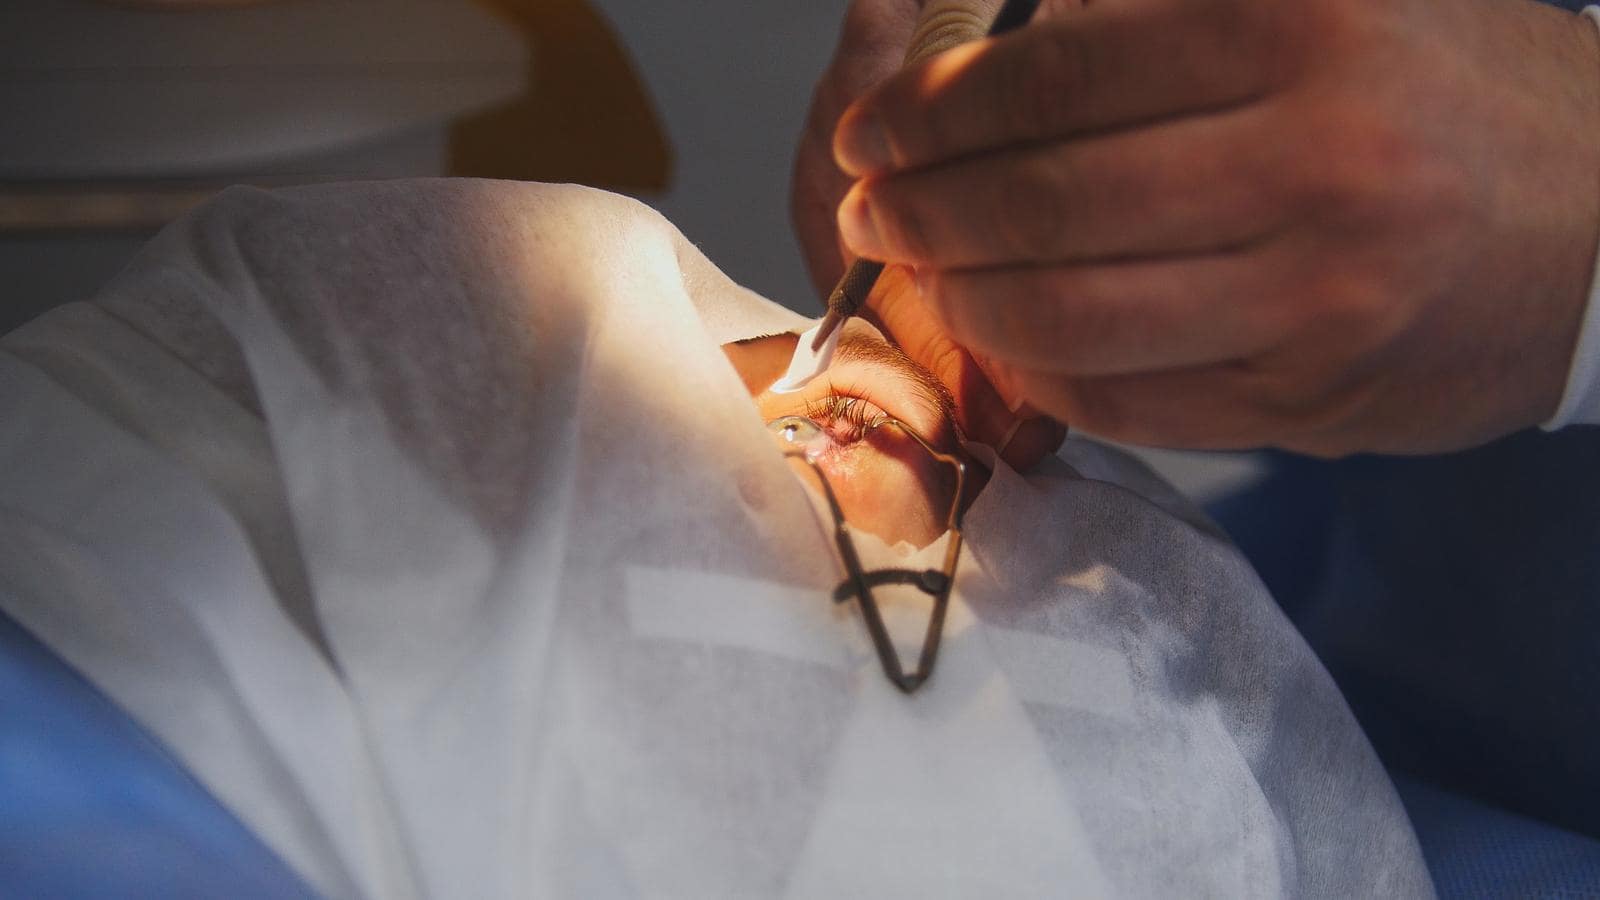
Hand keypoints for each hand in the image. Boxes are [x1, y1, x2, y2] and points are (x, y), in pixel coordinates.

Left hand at [832, 0, 1599, 454]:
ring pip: (1068, 314)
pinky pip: (1124, 399)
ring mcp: (1317, 296)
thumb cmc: (1441, 90)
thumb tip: (987, 26)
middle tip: (873, 209)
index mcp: (1305, 25)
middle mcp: (1317, 161)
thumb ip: (1162, 3)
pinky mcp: (1311, 397)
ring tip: (927, 275)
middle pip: (1043, 202)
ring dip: (963, 299)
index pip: (1052, 77)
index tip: (876, 133)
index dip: (932, 112)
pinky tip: (1007, 336)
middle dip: (920, 212)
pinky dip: (1039, 370)